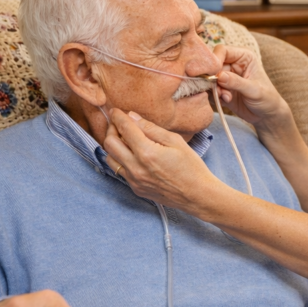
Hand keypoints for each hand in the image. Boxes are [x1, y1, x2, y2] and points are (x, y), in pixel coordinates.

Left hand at [103, 110, 224, 210]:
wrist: (197, 195)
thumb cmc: (191, 167)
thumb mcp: (176, 141)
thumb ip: (152, 129)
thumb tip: (133, 117)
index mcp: (147, 152)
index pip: (124, 129)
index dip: (118, 117)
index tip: (115, 111)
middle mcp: (136, 167)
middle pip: (109, 143)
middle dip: (111, 129)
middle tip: (118, 124)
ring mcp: (134, 180)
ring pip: (110, 158)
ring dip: (113, 146)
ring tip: (124, 140)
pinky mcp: (135, 188)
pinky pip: (120, 171)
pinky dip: (121, 159)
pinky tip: (133, 155)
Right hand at [210, 45, 292, 133]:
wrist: (267, 115)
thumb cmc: (267, 99)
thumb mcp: (254, 90)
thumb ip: (237, 82)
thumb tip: (219, 76)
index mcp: (243, 57)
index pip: (222, 51)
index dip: (215, 60)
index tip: (214, 75)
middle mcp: (233, 64)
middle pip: (213, 65)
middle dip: (214, 80)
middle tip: (221, 92)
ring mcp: (226, 77)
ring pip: (209, 78)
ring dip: (215, 89)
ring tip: (227, 98)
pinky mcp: (221, 89)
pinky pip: (210, 90)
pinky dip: (214, 96)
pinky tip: (226, 101)